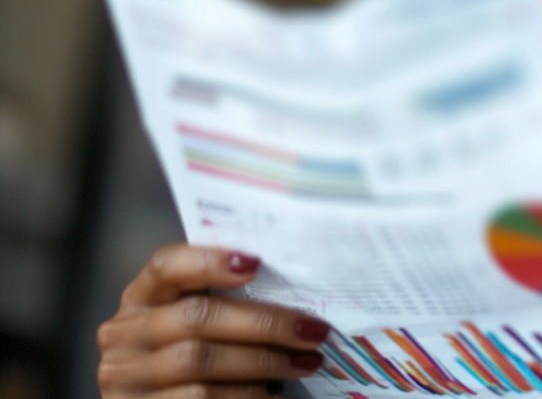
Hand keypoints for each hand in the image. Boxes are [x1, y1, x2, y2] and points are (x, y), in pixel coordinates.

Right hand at [97, 244, 330, 397]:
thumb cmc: (187, 356)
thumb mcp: (191, 323)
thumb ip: (225, 302)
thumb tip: (294, 290)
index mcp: (141, 299)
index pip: (166, 266)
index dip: (209, 261)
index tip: (256, 263)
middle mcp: (125, 335)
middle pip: (197, 317)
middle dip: (264, 323)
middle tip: (313, 330)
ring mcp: (126, 378)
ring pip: (200, 362)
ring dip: (263, 363)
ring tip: (304, 363)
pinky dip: (245, 396)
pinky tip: (272, 394)